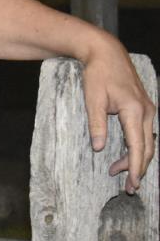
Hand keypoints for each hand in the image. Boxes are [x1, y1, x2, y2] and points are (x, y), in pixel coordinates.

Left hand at [82, 35, 156, 193]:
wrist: (106, 53)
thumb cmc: (97, 74)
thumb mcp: (92, 99)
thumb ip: (96, 124)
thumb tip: (99, 148)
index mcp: (134, 110)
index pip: (138, 146)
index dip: (135, 167)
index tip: (133, 183)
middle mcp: (146, 111)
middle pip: (147, 148)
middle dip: (138, 168)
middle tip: (127, 187)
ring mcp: (147, 109)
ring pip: (147, 141)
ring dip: (135, 158)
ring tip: (117, 171)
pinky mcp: (143, 107)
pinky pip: (144, 132)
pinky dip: (137, 146)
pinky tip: (124, 154)